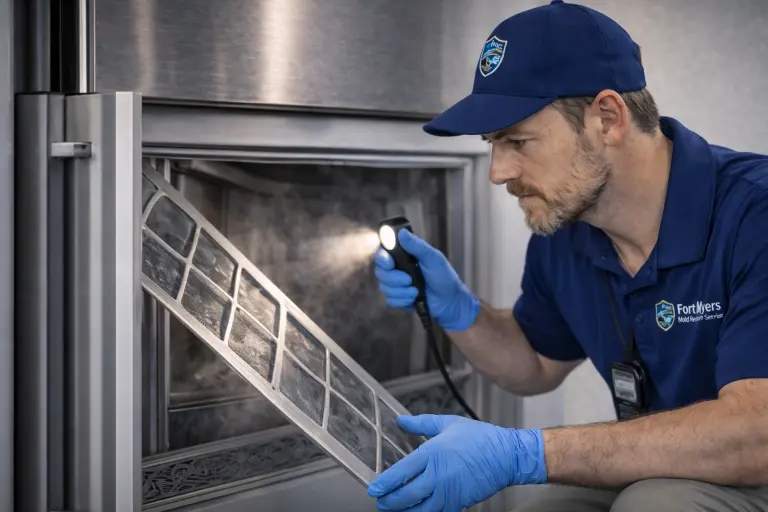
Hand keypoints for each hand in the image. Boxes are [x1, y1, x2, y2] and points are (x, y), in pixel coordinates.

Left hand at [367, 415, 546, 511]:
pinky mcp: (458, 502)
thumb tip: (401, 420)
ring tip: (394, 509)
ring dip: (404, 511)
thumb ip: (421, 423)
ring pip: (419, 509)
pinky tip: (417, 511)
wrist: (506, 456)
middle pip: (406, 495)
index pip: (402, 472)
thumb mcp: (448, 423)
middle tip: (381, 502)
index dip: (385, 483)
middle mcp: (438, 475)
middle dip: (390, 501)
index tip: (374, 489)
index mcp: (432, 453)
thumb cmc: (479, 438)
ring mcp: (448, 491)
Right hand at [374, 230, 479, 330]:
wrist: (450, 302)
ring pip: (384, 287)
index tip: (390, 263)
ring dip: (401, 291)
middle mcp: (397, 268)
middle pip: (380, 271)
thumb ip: (417, 246)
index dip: (382, 257)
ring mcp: (396, 284)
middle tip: (409, 280)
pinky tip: (413, 299)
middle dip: (394, 278)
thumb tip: (402, 233)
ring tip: (416, 291)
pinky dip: (402, 301)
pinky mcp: (398, 299)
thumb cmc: (444, 277)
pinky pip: (390, 301)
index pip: (383, 252)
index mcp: (404, 255)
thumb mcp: (433, 258)